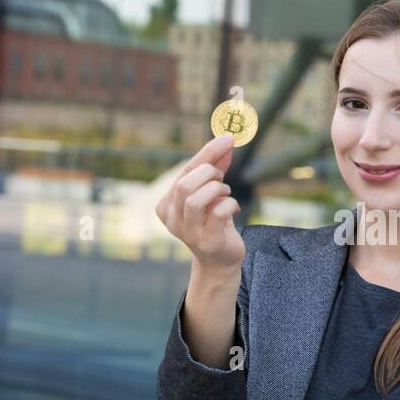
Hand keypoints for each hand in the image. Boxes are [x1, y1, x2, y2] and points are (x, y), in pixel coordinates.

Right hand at [155, 134, 243, 276]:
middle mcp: (171, 219)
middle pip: (184, 184)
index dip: (207, 153)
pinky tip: (232, 208)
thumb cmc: (214, 223)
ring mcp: (187, 233)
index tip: (227, 139)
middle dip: (209, 174)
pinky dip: (230, 204)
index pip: (183, 172)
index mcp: (166, 205)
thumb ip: (216, 168)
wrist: (220, 260)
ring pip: (195, 199)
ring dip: (217, 190)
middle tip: (222, 180)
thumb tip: (226, 141)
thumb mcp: (212, 193)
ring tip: (226, 194)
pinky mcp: (207, 242)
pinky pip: (218, 213)